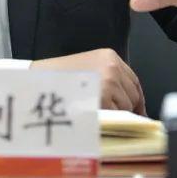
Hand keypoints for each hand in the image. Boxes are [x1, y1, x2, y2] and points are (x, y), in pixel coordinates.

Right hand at [31, 48, 145, 114]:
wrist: (39, 82)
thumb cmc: (58, 78)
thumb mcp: (88, 67)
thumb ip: (108, 78)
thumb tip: (127, 100)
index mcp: (109, 57)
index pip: (134, 80)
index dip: (137, 98)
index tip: (138, 110)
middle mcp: (112, 67)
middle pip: (133, 94)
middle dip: (127, 108)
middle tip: (114, 117)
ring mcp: (109, 82)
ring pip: (127, 107)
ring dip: (116, 114)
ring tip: (97, 114)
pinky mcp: (104, 98)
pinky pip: (117, 115)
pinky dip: (110, 121)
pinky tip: (96, 117)